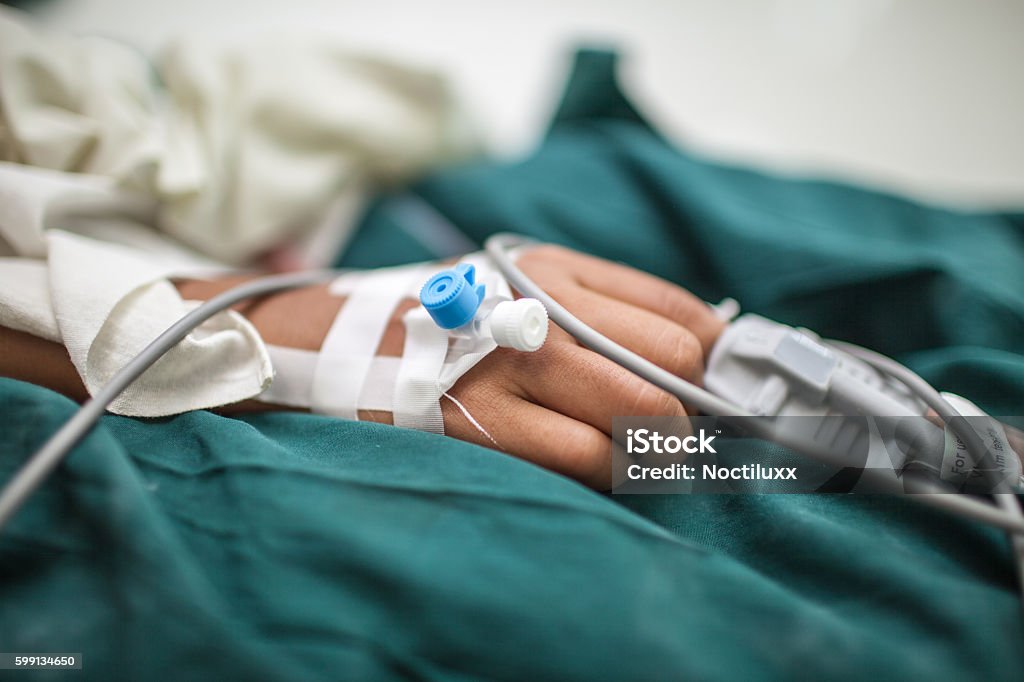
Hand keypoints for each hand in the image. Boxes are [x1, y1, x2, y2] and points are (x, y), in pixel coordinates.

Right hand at [441, 245, 724, 488]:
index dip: (714, 358)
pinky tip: (598, 466)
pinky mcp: (484, 428)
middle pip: (669, 367)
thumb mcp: (529, 288)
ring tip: (639, 453)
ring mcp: (510, 372)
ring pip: (636, 420)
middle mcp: (538, 315)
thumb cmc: (462, 326)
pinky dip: (610, 471)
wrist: (354, 352)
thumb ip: (611, 307)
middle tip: (674, 429)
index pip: (678, 314)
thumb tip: (709, 346)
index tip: (712, 385)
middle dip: (689, 410)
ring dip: (656, 449)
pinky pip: (586, 461)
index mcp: (556, 275)